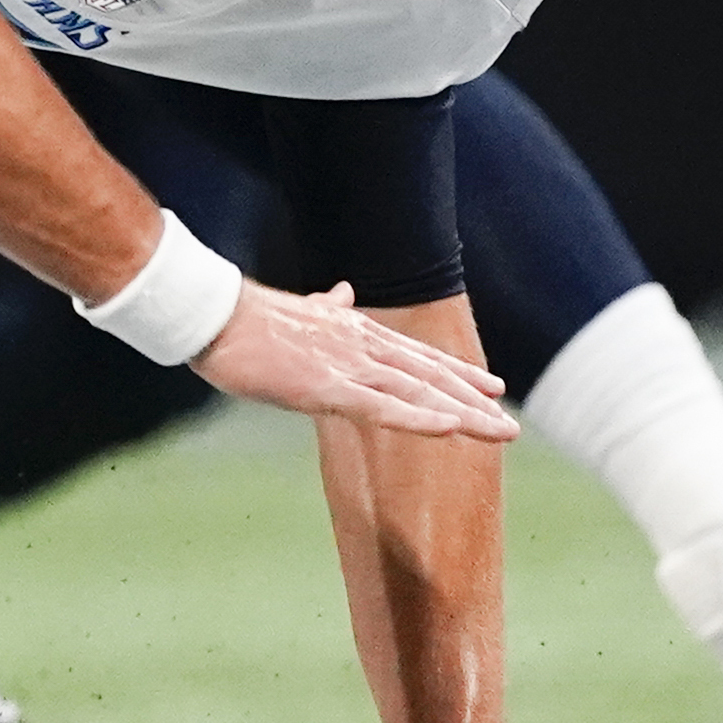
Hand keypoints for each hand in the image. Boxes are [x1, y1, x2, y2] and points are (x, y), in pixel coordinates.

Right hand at [191, 279, 517, 440]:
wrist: (212, 314)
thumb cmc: (245, 317)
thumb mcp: (299, 309)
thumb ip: (327, 306)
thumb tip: (342, 291)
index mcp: (353, 329)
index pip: (417, 355)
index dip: (458, 373)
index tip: (491, 386)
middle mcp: (360, 345)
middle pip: (429, 376)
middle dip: (473, 400)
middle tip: (510, 423)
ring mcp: (346, 365)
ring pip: (418, 393)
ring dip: (464, 413)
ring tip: (501, 431)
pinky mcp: (325, 387)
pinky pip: (381, 408)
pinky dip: (419, 418)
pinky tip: (449, 429)